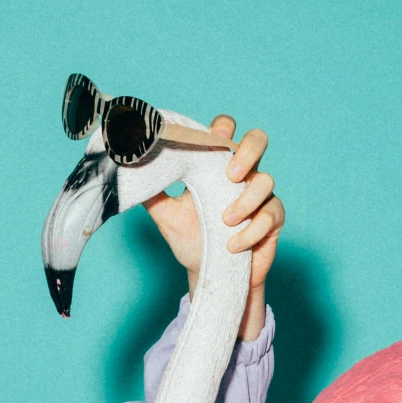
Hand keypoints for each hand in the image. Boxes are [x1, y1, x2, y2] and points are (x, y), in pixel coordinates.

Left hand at [145, 116, 283, 340]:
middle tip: (229, 174)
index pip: (224, 132)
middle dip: (247, 151)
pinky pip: (270, 216)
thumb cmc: (190, 240)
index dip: (222, 127)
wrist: (206, 274)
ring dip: (245, 201)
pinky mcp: (272, 220)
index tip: (213, 136)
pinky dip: (251, 231)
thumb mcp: (166, 215)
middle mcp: (242, 175)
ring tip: (225, 221)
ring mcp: (260, 196)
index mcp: (216, 166)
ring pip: (266, 181)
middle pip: (257, 140)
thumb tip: (129, 171)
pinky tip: (233, 245)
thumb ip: (153, 192)